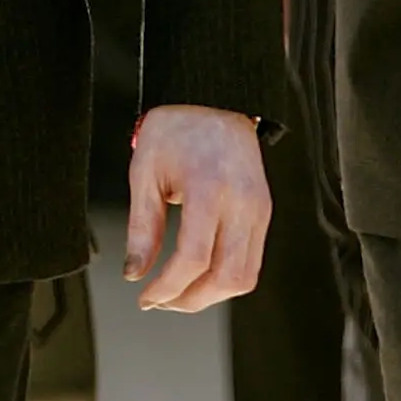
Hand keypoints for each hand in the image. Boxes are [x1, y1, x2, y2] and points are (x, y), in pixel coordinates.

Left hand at [123, 106, 270, 311]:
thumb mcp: (145, 170)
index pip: (193, 257)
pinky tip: (199, 275)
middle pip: (226, 277)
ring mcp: (259, 209)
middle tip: (160, 300)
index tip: (146, 297)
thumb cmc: (177, 128)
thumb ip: (142, 227)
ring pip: (245, 277)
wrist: (215, 100)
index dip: (168, 287)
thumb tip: (135, 273)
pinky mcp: (264, 213)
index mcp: (209, 187)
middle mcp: (242, 202)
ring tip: (178, 292)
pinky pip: (251, 261)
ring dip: (210, 296)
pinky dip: (226, 278)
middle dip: (190, 300)